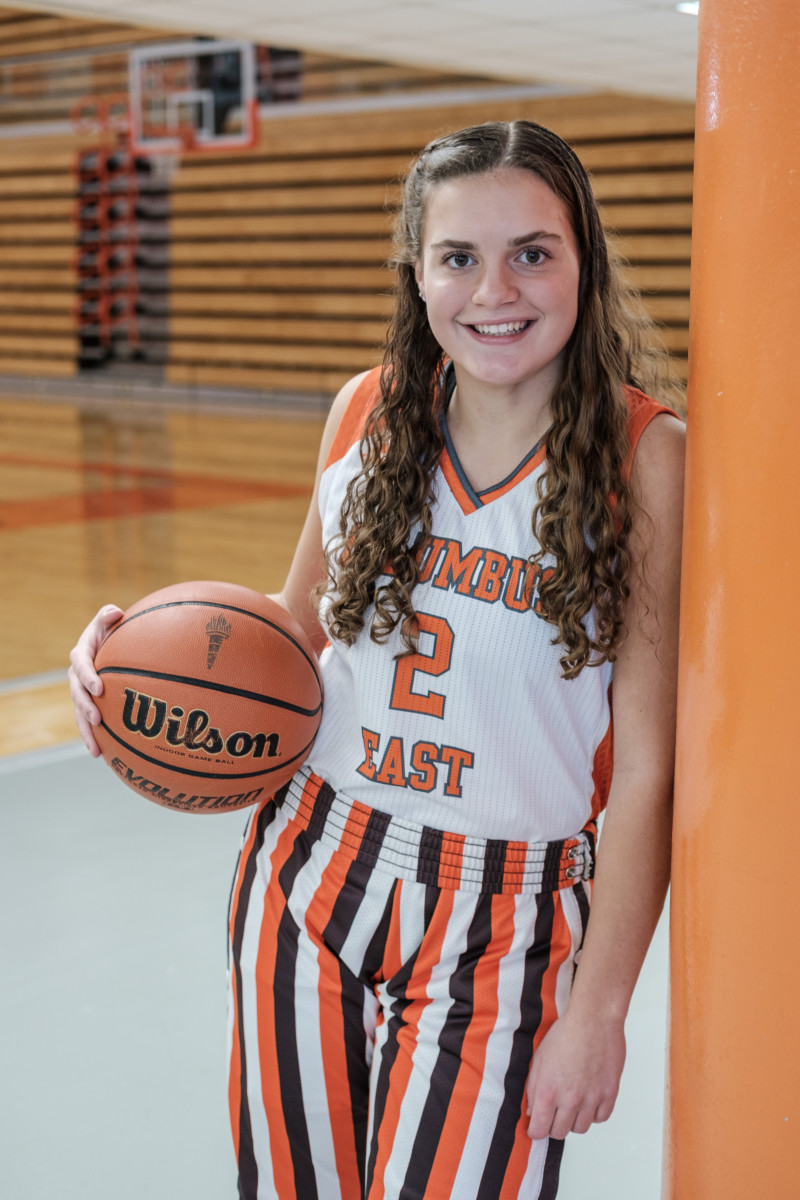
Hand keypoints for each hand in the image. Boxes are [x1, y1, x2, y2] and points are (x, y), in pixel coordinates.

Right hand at [68, 604, 123, 755]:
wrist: (110, 646)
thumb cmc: (111, 632)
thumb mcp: (108, 621)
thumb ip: (108, 616)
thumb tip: (115, 612)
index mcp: (81, 655)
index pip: (81, 665)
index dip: (88, 677)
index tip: (100, 688)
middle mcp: (76, 676)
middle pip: (77, 694)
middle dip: (85, 707)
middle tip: (97, 719)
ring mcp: (81, 693)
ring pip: (79, 714)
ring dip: (86, 731)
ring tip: (96, 747)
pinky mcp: (88, 706)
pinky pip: (88, 724)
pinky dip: (93, 738)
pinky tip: (102, 755)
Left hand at [525, 1012, 625, 1139]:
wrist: (593, 1020)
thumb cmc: (565, 1034)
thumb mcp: (539, 1059)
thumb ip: (533, 1088)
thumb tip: (532, 1112)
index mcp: (548, 1091)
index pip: (539, 1130)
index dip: (536, 1130)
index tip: (537, 1125)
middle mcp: (570, 1099)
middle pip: (559, 1133)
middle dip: (554, 1125)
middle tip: (555, 1112)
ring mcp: (591, 1098)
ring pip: (580, 1128)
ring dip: (574, 1120)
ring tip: (573, 1103)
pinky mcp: (609, 1093)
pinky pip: (600, 1118)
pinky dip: (594, 1113)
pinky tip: (589, 1099)